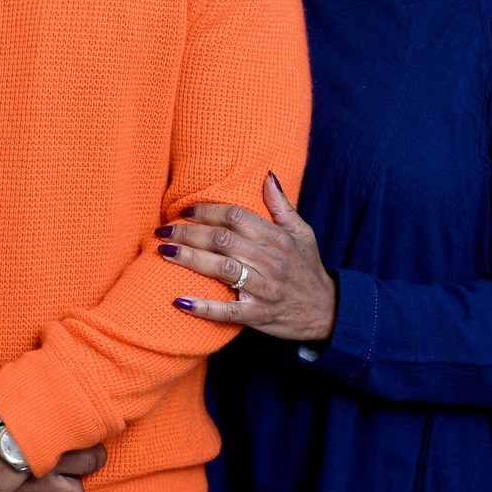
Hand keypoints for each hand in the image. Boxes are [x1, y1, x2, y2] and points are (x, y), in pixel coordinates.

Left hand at [159, 172, 336, 342]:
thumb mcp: (303, 233)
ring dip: (190, 259)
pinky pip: (228, 312)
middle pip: (223, 240)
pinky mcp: (259, 316)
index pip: (237, 217)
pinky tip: (180, 301)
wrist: (328, 312)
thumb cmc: (309, 269)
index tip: (185, 210)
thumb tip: (267, 175)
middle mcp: (271, 261)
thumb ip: (282, 206)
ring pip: (222, 269)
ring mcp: (265, 289)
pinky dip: (203, 308)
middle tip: (164, 230)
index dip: (208, 211)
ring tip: (165, 252)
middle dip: (190, 232)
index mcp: (278, 238)